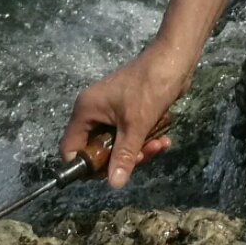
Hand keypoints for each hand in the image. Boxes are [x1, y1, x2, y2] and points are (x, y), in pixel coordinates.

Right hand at [60, 40, 189, 188]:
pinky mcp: (128, 112)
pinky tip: (163, 139)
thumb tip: (114, 185)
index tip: (106, 173)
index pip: (70, 148)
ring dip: (138, 150)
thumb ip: (123, 156)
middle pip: (97, 151)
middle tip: (141, 157)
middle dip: (121, 158)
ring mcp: (111, 112)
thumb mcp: (137, 125)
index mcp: (86, 111)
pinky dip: (144, 140)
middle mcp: (94, 112)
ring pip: (117, 145)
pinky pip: (130, 136)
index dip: (85, 166)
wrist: (174, 59)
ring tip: (159, 145)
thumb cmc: (150, 87)